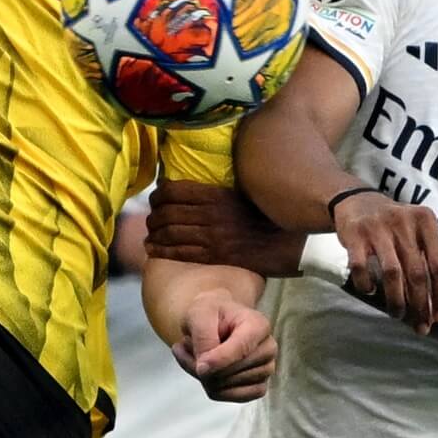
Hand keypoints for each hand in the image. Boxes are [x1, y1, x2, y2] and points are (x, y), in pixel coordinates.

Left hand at [143, 179, 300, 276]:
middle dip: (153, 216)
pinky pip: (180, 253)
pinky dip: (162, 251)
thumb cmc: (268, 213)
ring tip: (149, 235)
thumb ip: (219, 190)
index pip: (173, 190)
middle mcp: (210, 214)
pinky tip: (153, 250)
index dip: (158, 194)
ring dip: (154, 234)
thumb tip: (197, 183)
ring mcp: (212, 236)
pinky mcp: (215, 255)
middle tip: (150, 219)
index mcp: (216, 193)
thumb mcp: (243, 191)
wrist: (288, 241)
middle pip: (167, 213)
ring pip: (170, 233)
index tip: (155, 197)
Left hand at [172, 290, 275, 401]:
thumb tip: (205, 371)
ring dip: (201, 375)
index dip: (218, 361)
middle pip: (231, 371)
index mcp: (259, 325)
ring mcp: (265, 369)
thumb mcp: (199, 313)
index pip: (241, 349)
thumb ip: (203, 338)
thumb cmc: (210, 313)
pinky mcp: (257, 387)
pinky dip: (210, 387)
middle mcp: (267, 348)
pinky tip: (203, 371)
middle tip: (182, 346)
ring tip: (193, 354)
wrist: (217, 320)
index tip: (199, 367)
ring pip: (225, 386)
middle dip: (201, 365)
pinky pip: (228, 397)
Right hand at [332, 192, 437, 333]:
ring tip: (397, 315)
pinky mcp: (354, 234)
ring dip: (396, 300)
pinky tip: (370, 291)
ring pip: (392, 274)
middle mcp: (404, 222)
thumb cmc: (393, 224)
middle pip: (417, 273)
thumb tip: (434, 305)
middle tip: (420, 325)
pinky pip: (361, 268)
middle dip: (420, 305)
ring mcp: (378, 228)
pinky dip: (366, 285)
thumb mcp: (416, 230)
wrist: (356, 200)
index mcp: (425, 221)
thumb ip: (427, 258)